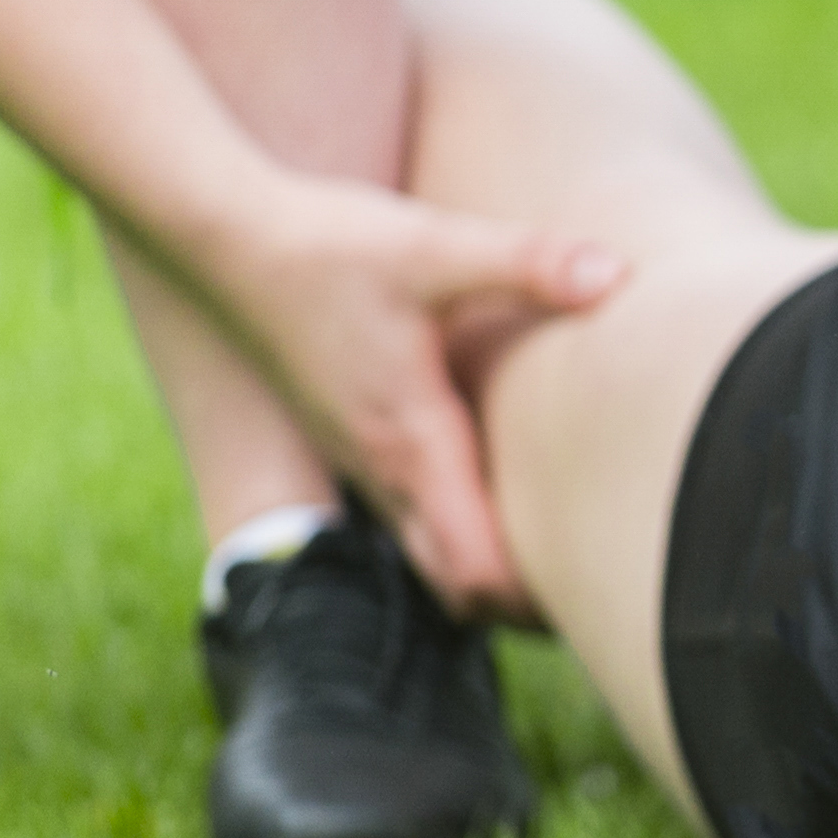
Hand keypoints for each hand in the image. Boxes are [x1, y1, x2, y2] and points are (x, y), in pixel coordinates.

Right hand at [200, 176, 624, 616]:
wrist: (222, 236)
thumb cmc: (327, 245)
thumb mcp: (433, 247)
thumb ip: (528, 263)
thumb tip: (614, 273)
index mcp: (411, 444)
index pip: (475, 572)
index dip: (537, 597)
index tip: (604, 585)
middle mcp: (383, 468)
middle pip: (457, 585)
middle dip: (523, 602)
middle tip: (599, 585)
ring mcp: (360, 456)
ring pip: (429, 552)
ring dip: (487, 566)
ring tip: (563, 548)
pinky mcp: (349, 434)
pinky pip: (409, 512)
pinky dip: (454, 526)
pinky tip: (502, 487)